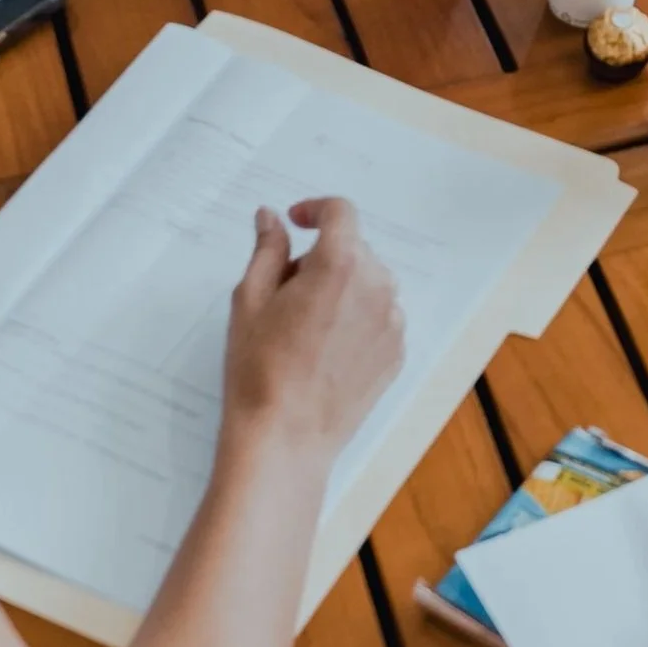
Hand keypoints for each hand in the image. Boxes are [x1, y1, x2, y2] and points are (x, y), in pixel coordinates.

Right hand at [221, 198, 403, 457]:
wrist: (286, 437)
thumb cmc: (259, 368)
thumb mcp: (249, 300)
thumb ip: (267, 249)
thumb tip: (272, 218)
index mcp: (340, 263)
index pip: (340, 212)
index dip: (315, 210)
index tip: (295, 224)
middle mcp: (378, 286)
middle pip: (354, 248)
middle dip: (321, 257)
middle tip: (284, 291)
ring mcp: (393, 322)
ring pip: (369, 283)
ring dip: (343, 287)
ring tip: (305, 325)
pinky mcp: (397, 353)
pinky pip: (380, 317)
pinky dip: (357, 318)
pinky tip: (326, 349)